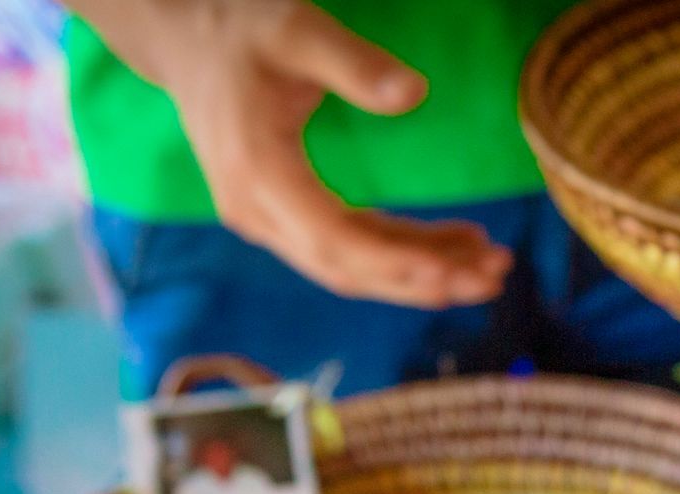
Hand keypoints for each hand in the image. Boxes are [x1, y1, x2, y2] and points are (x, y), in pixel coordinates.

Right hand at [74, 0, 512, 305]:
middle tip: (495, 278)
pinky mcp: (286, 214)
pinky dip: (401, 252)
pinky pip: (349, 246)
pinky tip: (454, 245)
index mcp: (258, 173)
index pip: (333, 240)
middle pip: (348, 269)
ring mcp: (269, 219)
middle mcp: (258, 212)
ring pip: (353, 266)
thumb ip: (353, 63)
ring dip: (420, 272)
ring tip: (490, 266)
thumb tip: (415, 93)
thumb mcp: (296, 28)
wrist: (184, 38)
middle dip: (423, 280)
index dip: (395, 263)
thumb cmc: (239, 27)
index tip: (453, 274)